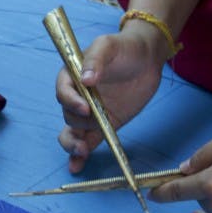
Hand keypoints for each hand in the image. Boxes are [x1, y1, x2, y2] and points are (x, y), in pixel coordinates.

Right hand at [56, 24, 164, 172]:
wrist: (148, 58)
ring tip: (82, 150)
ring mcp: (91, 113)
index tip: (86, 107)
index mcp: (72, 75)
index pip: (64, 91)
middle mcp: (78, 96)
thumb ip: (95, 60)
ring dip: (74, 143)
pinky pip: (88, 141)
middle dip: (77, 123)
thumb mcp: (108, 45)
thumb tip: (85, 79)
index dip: (71, 101)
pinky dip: (81, 155)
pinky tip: (77, 167)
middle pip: (68, 114)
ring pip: (73, 131)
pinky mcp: (104, 124)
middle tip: (92, 125)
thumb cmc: (125, 47)